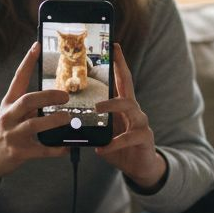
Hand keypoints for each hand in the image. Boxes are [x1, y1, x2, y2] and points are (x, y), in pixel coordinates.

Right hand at [0, 42, 71, 187]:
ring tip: (68, 118)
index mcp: (8, 103)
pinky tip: (67, 146)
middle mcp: (9, 116)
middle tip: (65, 96)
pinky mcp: (20, 152)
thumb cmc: (4, 131)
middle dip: (48, 96)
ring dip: (54, 121)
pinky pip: (42, 150)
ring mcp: (13, 134)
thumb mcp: (11, 114)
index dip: (27, 62)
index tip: (37, 46)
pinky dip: (56, 148)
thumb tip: (54, 97)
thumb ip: (28, 105)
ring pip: (34, 124)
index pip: (18, 78)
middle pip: (28, 101)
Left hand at [95, 44, 166, 190]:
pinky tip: (104, 149)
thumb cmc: (120, 147)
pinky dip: (115, 143)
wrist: (140, 167)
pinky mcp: (145, 139)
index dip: (119, 62)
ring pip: (130, 108)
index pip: (122, 80)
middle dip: (120, 71)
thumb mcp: (106, 132)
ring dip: (112, 106)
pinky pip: (130, 137)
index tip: (114, 44)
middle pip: (128, 86)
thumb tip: (68, 114)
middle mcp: (134, 111)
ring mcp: (141, 123)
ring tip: (97, 109)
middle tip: (108, 60)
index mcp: (123, 107)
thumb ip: (94, 122)